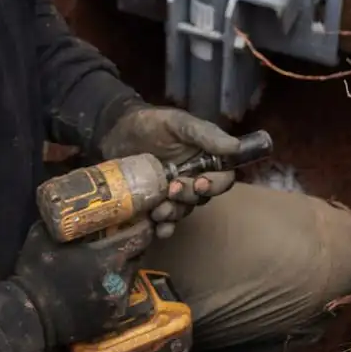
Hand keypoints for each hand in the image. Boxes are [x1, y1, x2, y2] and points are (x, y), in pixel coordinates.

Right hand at [11, 220, 153, 346]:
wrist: (31, 318)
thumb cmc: (36, 273)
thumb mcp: (43, 236)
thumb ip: (62, 221)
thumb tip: (69, 206)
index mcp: (107, 256)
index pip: (141, 236)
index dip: (142, 227)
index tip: (138, 219)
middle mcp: (119, 278)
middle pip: (138, 256)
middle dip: (132, 246)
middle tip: (120, 239)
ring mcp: (118, 301)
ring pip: (131, 276)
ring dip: (123, 267)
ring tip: (107, 263)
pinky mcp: (113, 319)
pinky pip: (122, 297)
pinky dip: (116, 289)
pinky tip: (101, 285)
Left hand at [99, 103, 242, 236]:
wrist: (115, 132)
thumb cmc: (151, 124)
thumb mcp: (178, 123)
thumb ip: (205, 134)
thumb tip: (235, 146)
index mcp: (205, 160)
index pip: (222, 178)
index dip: (215, 185)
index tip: (200, 183)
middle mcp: (193, 179)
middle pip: (202, 198)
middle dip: (189, 197)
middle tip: (172, 190)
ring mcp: (173, 194)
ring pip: (183, 211)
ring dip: (174, 214)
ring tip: (158, 209)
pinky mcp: (154, 204)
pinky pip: (164, 222)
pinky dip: (163, 228)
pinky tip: (156, 228)